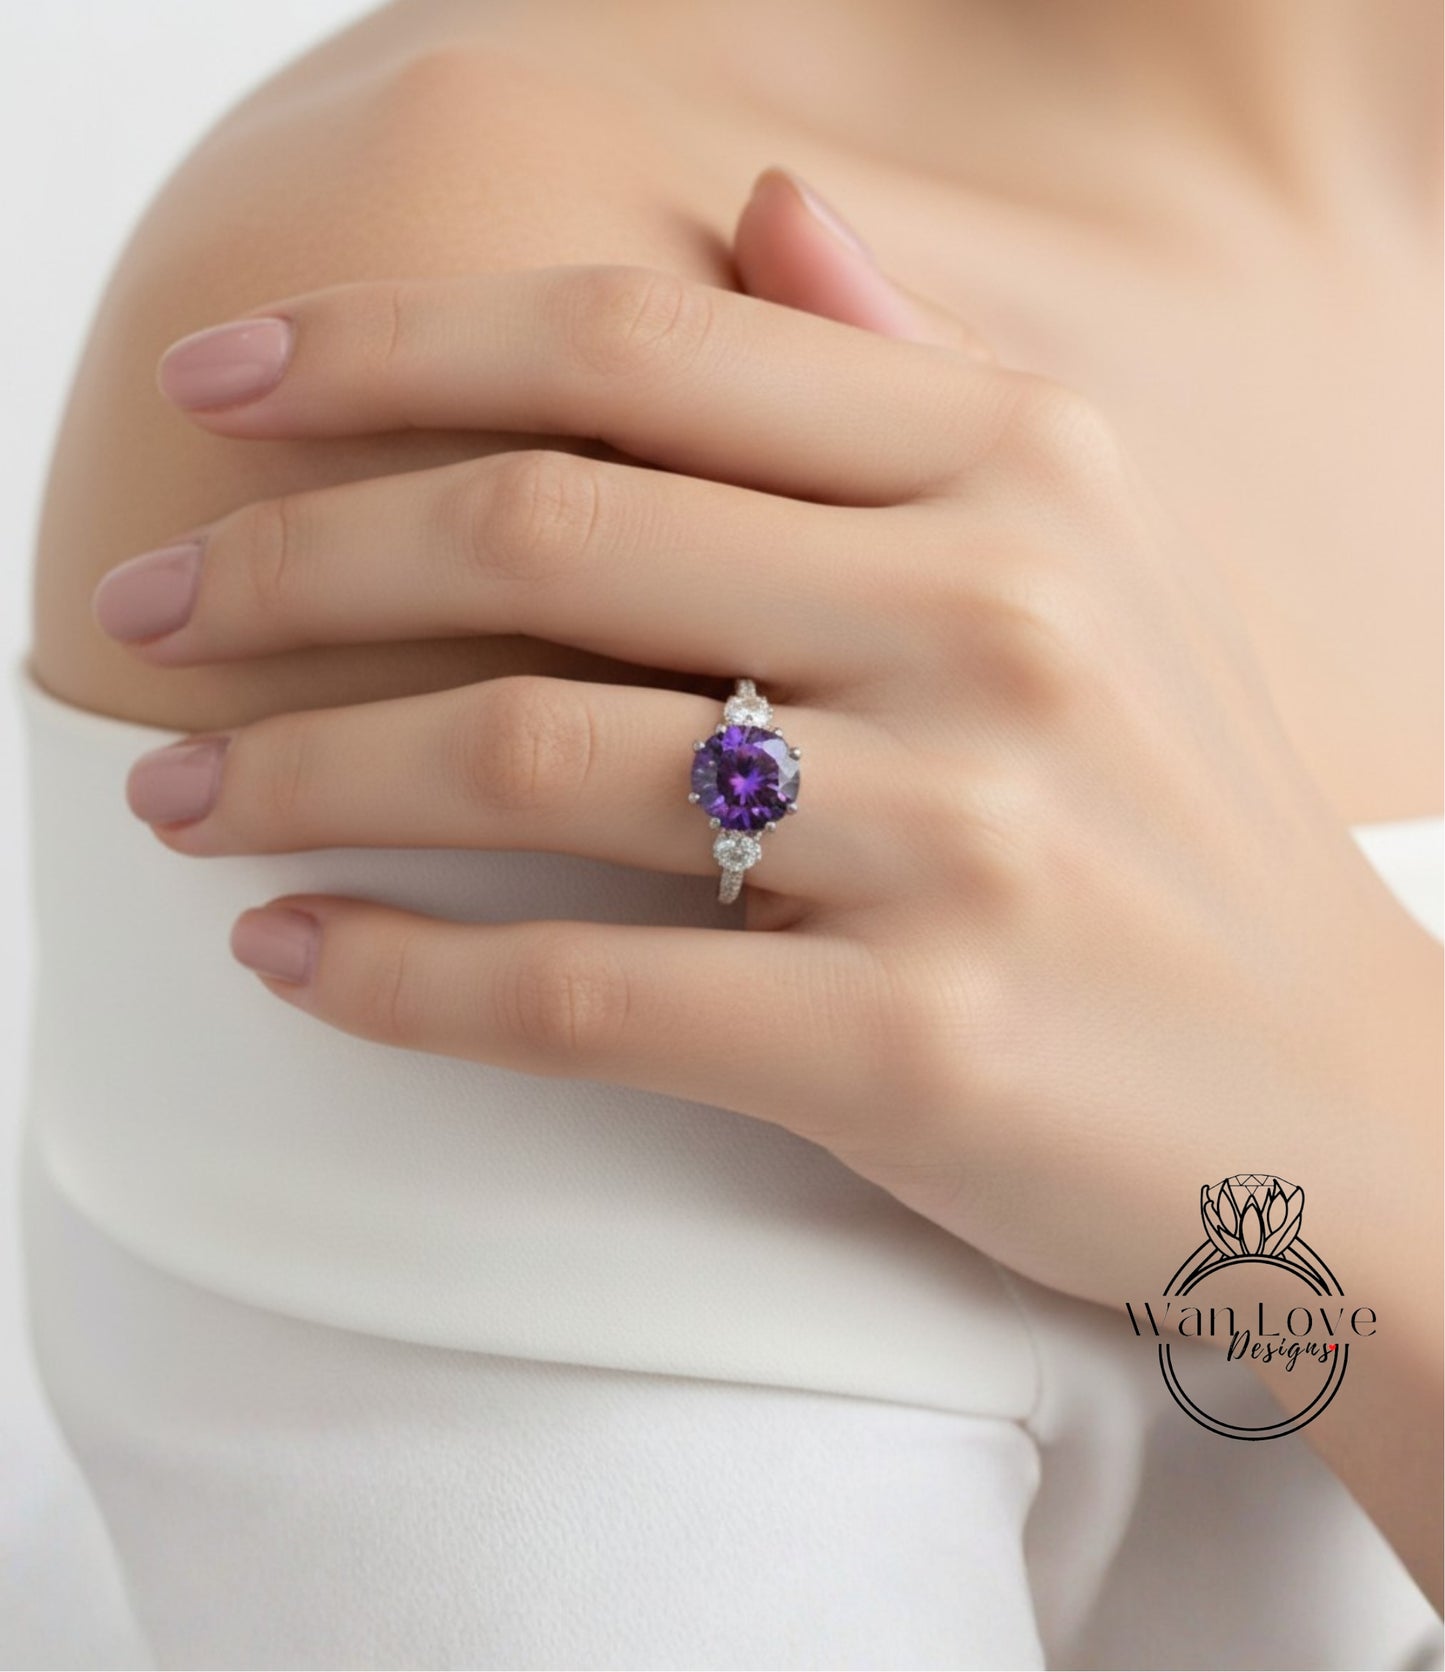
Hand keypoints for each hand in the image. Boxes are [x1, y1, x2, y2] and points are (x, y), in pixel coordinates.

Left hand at [95, 170, 1438, 1321]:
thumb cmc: (1178, 822)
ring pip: (524, 756)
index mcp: (1022, 465)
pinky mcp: (910, 1046)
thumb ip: (914, 372)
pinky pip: (580, 992)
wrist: (1338, 1099)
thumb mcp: (1094, 549)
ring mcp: (956, 837)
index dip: (389, 348)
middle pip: (543, 529)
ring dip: (298, 772)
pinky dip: (399, 977)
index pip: (634, 346)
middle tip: (140, 608)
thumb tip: (762, 208)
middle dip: (286, 564)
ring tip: (180, 800)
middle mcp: (992, 620)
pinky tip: (294, 960)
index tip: (224, 390)